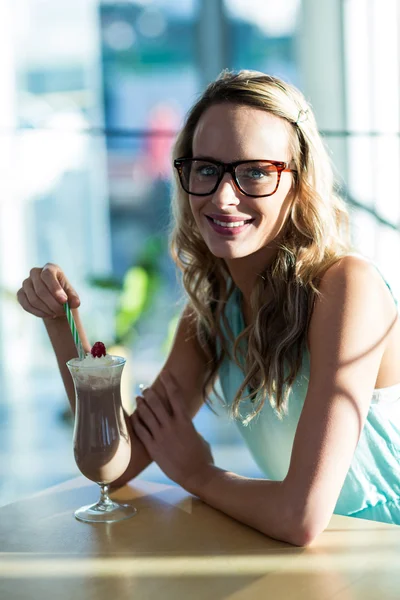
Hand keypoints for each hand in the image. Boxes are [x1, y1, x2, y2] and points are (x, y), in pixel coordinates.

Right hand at [17, 263, 79, 319]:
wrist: (53, 300)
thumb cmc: (63, 294)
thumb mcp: (71, 295)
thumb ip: (74, 298)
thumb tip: (76, 303)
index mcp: (49, 268)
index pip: (47, 275)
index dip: (55, 288)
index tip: (64, 300)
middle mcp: (35, 272)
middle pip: (40, 289)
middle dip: (53, 304)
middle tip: (62, 312)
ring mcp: (26, 283)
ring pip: (33, 299)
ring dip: (47, 309)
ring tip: (57, 313)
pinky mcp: (20, 293)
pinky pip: (26, 305)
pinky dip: (38, 313)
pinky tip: (48, 314)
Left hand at [131, 371, 214, 493]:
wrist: (196, 474)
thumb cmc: (201, 455)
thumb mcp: (196, 434)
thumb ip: (186, 425)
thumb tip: (180, 420)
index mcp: (185, 420)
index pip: (175, 395)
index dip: (169, 382)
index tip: (165, 373)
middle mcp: (171, 425)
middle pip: (156, 403)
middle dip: (149, 393)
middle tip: (145, 389)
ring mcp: (161, 436)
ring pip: (146, 415)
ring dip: (141, 404)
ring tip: (138, 398)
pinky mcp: (153, 448)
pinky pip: (141, 431)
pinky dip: (136, 422)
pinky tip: (133, 416)